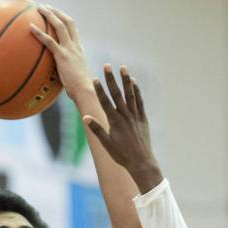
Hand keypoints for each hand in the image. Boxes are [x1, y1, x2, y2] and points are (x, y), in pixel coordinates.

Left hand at [30, 6, 91, 97]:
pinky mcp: (62, 56)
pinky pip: (49, 41)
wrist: (86, 91)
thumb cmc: (80, 89)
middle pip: (67, 22)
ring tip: (38, 8)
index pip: (73, 29)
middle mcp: (75, 46)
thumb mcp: (75, 75)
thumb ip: (68, 70)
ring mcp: (69, 50)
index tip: (56, 14)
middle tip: (45, 7)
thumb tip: (59, 75)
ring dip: (49, 15)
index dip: (64, 19)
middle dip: (56, 12)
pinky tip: (30, 27)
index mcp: (79, 49)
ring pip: (59, 26)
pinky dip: (39, 33)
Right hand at [84, 66, 162, 193]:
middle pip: (117, 93)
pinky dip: (136, 91)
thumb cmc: (122, 155)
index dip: (99, 90)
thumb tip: (85, 118)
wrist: (141, 161)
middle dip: (111, 79)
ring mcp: (135, 115)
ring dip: (125, 80)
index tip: (94, 79)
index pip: (105, 102)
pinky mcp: (142, 118)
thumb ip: (96, 129)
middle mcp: (125, 115)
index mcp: (115, 121)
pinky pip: (139, 101)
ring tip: (122, 68)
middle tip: (106, 65)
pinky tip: (133, 81)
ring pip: (130, 94)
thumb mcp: (106, 144)